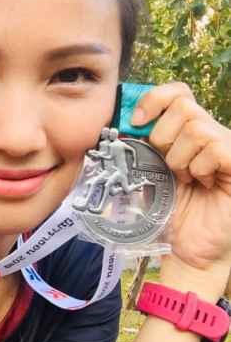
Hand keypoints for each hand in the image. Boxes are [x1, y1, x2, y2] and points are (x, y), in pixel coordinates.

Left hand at [133, 82, 230, 288]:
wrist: (188, 250)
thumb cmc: (167, 214)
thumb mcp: (145, 174)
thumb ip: (138, 147)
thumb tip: (121, 124)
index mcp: (184, 132)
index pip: (176, 92)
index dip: (154, 99)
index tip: (135, 123)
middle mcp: (208, 133)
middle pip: (183, 104)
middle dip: (162, 135)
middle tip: (165, 165)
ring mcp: (225, 147)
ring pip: (195, 127)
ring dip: (179, 158)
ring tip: (184, 179)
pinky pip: (214, 147)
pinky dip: (198, 167)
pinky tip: (201, 183)